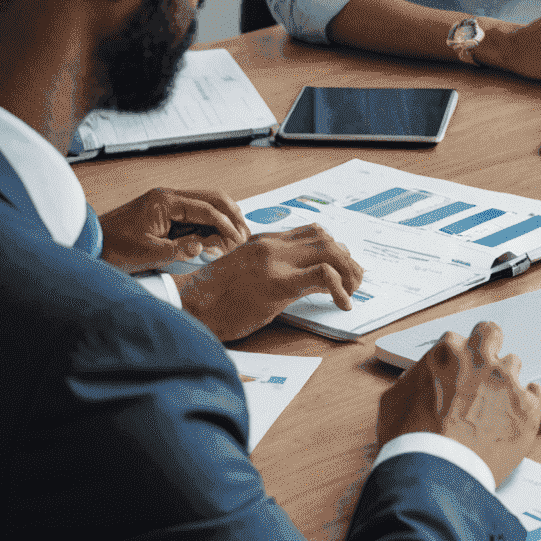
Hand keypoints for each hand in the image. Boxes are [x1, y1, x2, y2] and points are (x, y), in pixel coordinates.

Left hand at [99, 186, 250, 272]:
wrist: (87, 243)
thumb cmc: (112, 248)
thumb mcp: (147, 254)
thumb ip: (179, 250)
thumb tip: (205, 246)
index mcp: (165, 202)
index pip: (206, 209)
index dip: (226, 224)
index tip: (239, 238)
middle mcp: (167, 197)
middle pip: (211, 197)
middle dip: (231, 213)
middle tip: (244, 231)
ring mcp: (165, 203)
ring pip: (204, 203)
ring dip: (221, 217)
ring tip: (235, 233)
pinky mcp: (162, 212)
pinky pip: (193, 212)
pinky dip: (208, 222)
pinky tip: (214, 234)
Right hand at [175, 224, 362, 340]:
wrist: (186, 308)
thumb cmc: (212, 299)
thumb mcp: (245, 274)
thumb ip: (273, 268)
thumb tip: (307, 279)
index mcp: (264, 241)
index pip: (312, 232)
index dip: (334, 249)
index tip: (343, 268)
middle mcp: (272, 245)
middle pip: (326, 239)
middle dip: (348, 259)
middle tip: (354, 281)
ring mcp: (275, 262)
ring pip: (330, 251)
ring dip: (349, 271)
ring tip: (351, 292)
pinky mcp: (277, 284)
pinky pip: (323, 276)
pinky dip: (340, 288)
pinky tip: (343, 304)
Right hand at [378, 321, 540, 484]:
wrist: (435, 474)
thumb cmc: (411, 442)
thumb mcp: (394, 402)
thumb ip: (412, 381)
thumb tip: (419, 379)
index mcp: (448, 355)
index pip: (459, 338)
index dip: (457, 354)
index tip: (457, 366)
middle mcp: (481, 362)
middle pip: (492, 334)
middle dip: (488, 345)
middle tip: (484, 365)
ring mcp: (507, 383)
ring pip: (514, 364)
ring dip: (504, 379)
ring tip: (494, 403)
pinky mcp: (527, 409)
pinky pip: (537, 393)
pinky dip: (528, 401)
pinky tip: (517, 411)